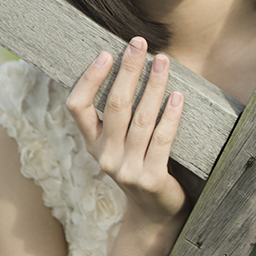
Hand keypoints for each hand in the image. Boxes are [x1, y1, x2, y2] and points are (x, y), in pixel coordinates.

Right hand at [66, 37, 187, 223]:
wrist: (156, 212)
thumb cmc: (139, 163)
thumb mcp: (119, 142)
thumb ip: (118, 114)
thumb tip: (129, 62)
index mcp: (92, 143)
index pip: (77, 107)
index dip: (89, 79)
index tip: (106, 53)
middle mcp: (104, 156)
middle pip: (115, 105)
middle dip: (128, 70)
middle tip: (139, 43)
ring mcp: (126, 169)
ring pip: (142, 119)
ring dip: (153, 86)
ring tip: (162, 61)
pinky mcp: (151, 179)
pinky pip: (163, 139)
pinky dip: (171, 115)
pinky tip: (178, 96)